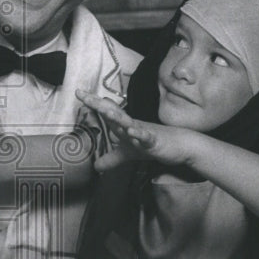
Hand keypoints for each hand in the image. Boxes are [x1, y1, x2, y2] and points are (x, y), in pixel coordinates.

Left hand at [75, 89, 199, 167]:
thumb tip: (95, 166)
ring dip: (116, 117)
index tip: (78, 92)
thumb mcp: (129, 153)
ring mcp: (143, 131)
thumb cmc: (153, 144)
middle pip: (112, 112)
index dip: (93, 103)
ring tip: (104, 110)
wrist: (179, 145)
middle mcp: (131, 124)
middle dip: (98, 104)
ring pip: (128, 122)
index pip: (106, 111)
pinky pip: (146, 137)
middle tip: (83, 95)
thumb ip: (112, 158)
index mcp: (124, 125)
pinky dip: (139, 134)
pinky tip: (131, 131)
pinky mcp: (154, 141)